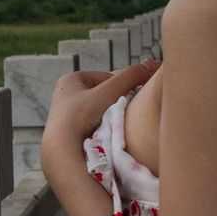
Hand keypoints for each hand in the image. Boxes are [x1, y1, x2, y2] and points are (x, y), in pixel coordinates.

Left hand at [41, 60, 157, 152]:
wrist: (62, 152)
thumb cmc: (82, 117)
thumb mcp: (109, 92)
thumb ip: (131, 77)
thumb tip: (154, 63)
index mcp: (70, 80)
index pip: (107, 78)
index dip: (124, 86)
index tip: (135, 98)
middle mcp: (65, 96)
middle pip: (103, 96)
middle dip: (116, 103)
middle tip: (129, 113)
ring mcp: (66, 116)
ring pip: (99, 112)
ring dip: (111, 118)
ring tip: (119, 127)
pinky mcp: (68, 135)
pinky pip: (92, 128)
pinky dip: (103, 131)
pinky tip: (109, 138)